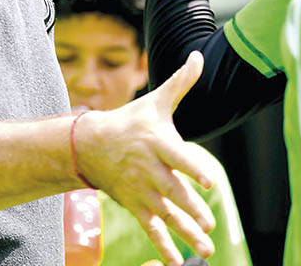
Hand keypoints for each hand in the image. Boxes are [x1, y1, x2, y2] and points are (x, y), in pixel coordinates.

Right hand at [75, 53, 217, 265]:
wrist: (90, 145)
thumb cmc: (130, 121)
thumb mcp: (155, 101)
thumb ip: (181, 82)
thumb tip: (200, 55)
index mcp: (158, 143)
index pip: (179, 157)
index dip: (194, 169)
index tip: (210, 182)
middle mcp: (150, 169)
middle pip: (173, 192)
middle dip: (190, 210)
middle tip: (209, 223)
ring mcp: (142, 190)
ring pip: (166, 215)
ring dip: (184, 233)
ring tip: (206, 247)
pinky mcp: (136, 205)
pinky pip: (151, 228)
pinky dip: (163, 246)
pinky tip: (178, 262)